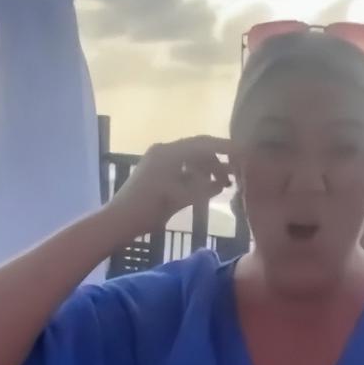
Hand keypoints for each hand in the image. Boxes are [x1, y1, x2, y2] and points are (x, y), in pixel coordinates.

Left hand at [107, 135, 234, 235]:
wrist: (120, 220)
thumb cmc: (149, 208)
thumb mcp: (181, 198)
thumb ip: (204, 188)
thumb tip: (223, 183)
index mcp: (169, 152)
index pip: (204, 144)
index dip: (225, 147)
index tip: (243, 153)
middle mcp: (165, 151)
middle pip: (198, 150)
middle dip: (218, 162)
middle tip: (234, 175)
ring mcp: (159, 161)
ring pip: (191, 160)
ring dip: (208, 170)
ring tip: (224, 185)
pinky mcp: (156, 172)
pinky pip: (182, 168)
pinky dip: (196, 176)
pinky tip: (207, 188)